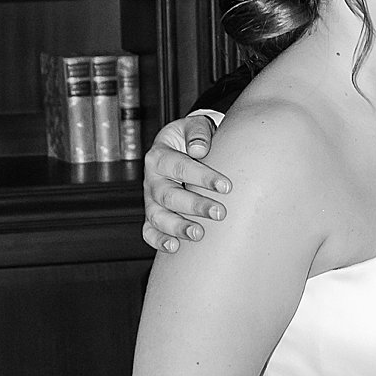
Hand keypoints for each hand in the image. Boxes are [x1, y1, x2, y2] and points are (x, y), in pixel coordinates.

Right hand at [142, 111, 229, 253]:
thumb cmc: (192, 140)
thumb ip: (198, 133)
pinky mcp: (153, 215)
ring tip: (198, 233)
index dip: (202, 177)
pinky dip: (158, 241)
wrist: (182, 149)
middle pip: (168, 195)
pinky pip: (149, 231)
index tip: (226, 186)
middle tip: (219, 213)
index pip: (179, 167)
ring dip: (177, 227)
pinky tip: (174, 248)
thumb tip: (199, 150)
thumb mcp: (195, 128)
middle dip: (194, 205)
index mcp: (159, 156)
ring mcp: (150, 200)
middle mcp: (152, 179)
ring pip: (157, 216)